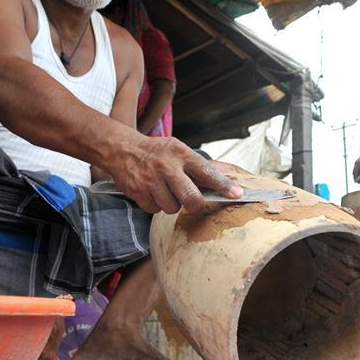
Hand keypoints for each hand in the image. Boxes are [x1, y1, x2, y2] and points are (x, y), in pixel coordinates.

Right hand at [111, 137, 243, 213]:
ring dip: (172, 204)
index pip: (207, 172)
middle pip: (191, 199)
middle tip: (194, 202)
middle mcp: (168, 168)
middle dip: (195, 205)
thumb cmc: (158, 152)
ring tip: (167, 190)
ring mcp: (152, 181)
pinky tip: (153, 192)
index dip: (223, 185)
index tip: (237, 194)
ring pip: (173, 208)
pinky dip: (156, 205)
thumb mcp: (179, 150)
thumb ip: (198, 166)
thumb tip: (227, 180)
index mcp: (182, 155)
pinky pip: (155, 210)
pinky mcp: (138, 193)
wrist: (122, 149)